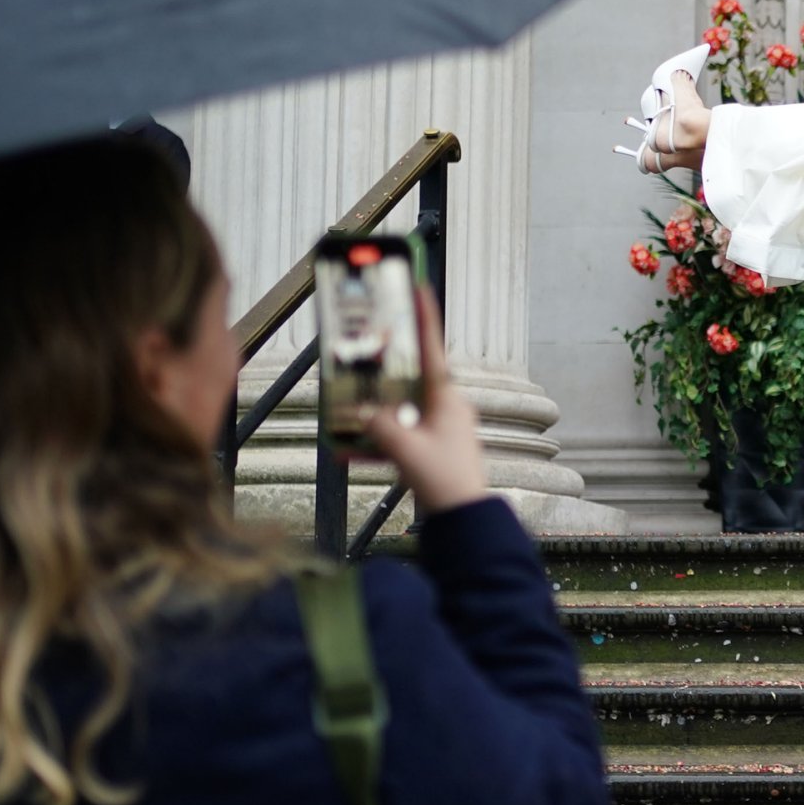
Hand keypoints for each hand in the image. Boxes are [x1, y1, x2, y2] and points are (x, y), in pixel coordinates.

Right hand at [363, 287, 489, 514]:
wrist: (462, 519)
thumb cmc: (445, 481)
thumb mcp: (404, 449)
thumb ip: (378, 426)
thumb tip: (361, 414)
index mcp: (447, 398)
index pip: (431, 348)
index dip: (423, 316)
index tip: (418, 285)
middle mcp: (445, 407)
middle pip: (407, 377)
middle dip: (379, 368)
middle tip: (358, 351)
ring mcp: (438, 428)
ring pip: (397, 408)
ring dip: (370, 411)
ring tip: (341, 409)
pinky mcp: (429, 448)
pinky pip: (396, 436)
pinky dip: (372, 441)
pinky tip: (345, 450)